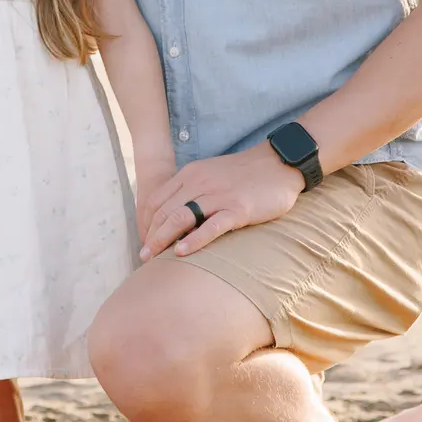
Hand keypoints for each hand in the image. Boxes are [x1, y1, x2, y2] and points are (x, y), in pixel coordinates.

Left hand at [139, 142, 303, 260]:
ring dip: (163, 240)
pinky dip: (193, 240)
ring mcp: (218, 196)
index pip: (157, 200)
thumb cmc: (244, 174)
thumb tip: (175, 215)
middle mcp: (199, 183)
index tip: (144, 241)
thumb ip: (191, 189)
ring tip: (153, 258)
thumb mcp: (210, 174)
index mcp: (190, 174)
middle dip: (150, 236)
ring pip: (181, 218)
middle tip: (143, 257)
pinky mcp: (237, 209)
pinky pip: (210, 226)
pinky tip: (182, 253)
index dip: (146, 222)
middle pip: (165, 211)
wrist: (279, 163)